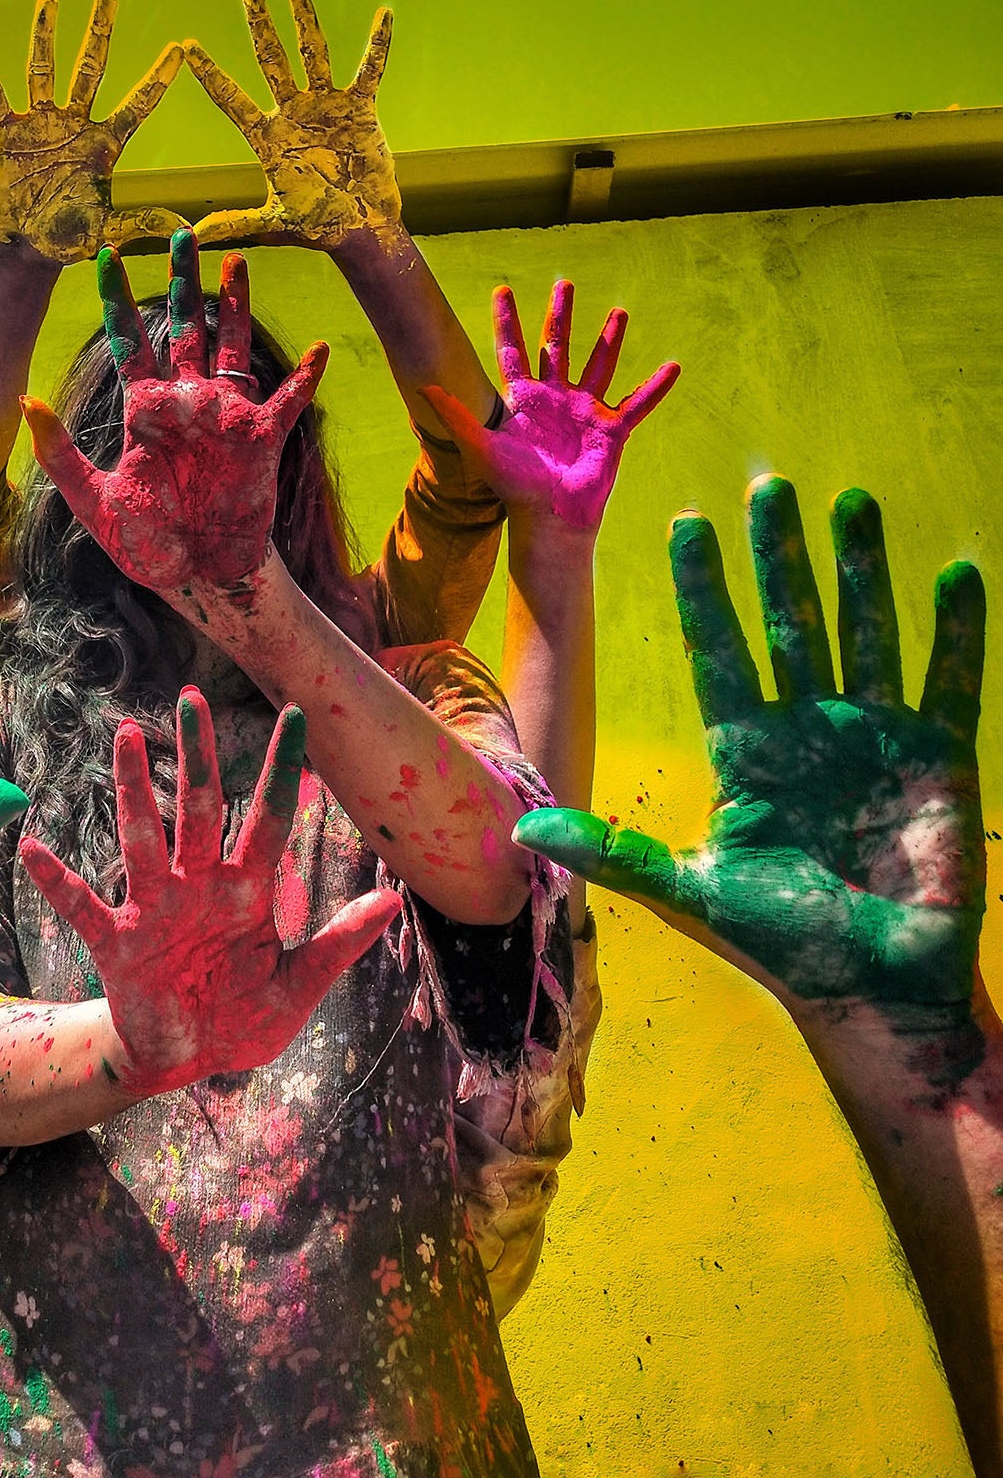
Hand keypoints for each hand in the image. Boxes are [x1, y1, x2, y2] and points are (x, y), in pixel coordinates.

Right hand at [0, 0, 185, 259]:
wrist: (26, 250)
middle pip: (89, 70)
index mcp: (104, 145)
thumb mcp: (107, 232)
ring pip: (43, 72)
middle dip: (98, 34)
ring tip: (50, 1)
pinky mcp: (6, 134)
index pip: (137, 105)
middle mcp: (74, 126)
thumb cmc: (69, 241)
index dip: (156, 78)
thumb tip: (184, 230)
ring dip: (45, 37)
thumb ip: (141, 223)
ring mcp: (39, 125)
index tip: (178, 48)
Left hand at [19, 229, 326, 591]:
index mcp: (143, 410)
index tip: (106, 255)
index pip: (127, 340)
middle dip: (182, 280)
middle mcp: (185, 402)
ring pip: (229, 346)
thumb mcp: (92, 501)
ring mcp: (224, 418)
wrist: (195, 576)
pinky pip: (286, 402)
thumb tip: (26, 401)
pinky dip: (304, 379)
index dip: (116, 298)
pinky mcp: (260, 441)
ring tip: (237, 262)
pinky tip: (321, 350)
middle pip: (183, 326)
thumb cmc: (145, 543)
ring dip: (234, 306)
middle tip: (180, 234)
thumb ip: (60, 453)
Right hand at [19, 689, 398, 1094]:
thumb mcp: (299, 988)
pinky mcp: (118, 943)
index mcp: (247, 893)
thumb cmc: (243, 1019)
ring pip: (143, 837)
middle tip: (192, 697)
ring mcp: (155, 909)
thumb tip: (395, 902)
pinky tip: (31, 848)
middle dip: (197, 753)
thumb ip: (339, 943)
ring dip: (135, 788)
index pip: (269, 817)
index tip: (297, 715)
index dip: (283, 769)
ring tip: (128, 735)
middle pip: (199, 807)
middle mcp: (199, 886)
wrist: (186, 1064)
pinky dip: (57, 881)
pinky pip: (82, 906)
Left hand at [183, 0, 402, 250]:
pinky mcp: (360, 109)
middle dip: (260, 24)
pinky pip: (369, 70)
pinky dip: (377, 45)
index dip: (210, 74)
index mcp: (268, 137)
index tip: (187, 45)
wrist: (362, 229)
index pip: (232, 99)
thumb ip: (234, 223)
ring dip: (305, 18)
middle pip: (272, 60)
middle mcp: (294, 113)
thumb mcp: (271, 224)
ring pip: (313, 52)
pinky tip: (383, 16)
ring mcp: (326, 107)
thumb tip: (191, 236)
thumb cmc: (318, 228)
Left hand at [420, 281, 679, 530]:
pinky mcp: (610, 430)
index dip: (507, 321)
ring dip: (609, 339)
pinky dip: (654, 388)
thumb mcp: (480, 447)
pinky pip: (637, 404)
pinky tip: (672, 368)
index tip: (502, 290)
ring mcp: (583, 412)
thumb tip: (425, 387)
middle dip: (560, 316)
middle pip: (556, 347)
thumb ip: (457, 415)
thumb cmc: (513, 487)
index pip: (512, 350)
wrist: (549, 517)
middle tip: (564, 284)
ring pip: (598, 365)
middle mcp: (554, 399)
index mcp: (523, 400)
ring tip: (619, 312)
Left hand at [514, 477, 985, 1009]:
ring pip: (864, 631)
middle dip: (778, 557)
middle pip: (789, 622)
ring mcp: (874, 735)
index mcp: (745, 749)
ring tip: (850, 501)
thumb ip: (614, 853)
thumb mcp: (690, 893)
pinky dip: (956, 631)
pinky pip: (950, 680)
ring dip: (860, 569)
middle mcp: (807, 727)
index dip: (702, 590)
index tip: (686, 526)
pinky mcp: (939, 758)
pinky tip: (956, 573)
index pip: (717, 651)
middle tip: (769, 486)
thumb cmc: (780, 944)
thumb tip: (521, 830)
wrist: (874, 991)